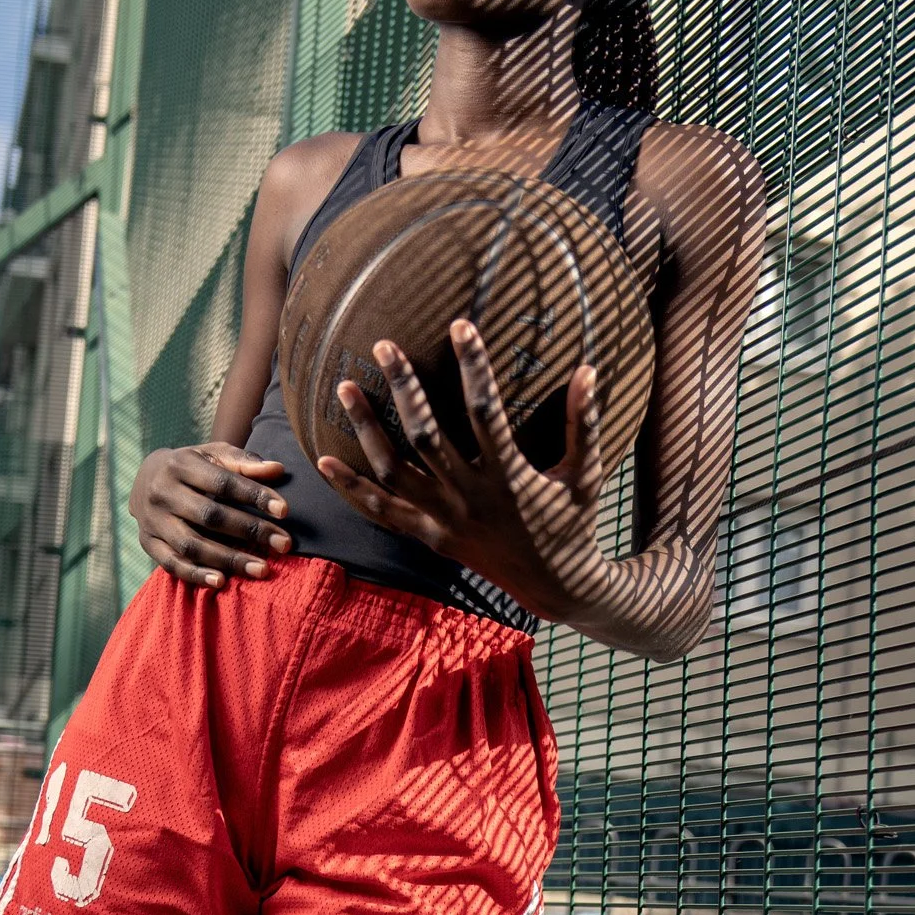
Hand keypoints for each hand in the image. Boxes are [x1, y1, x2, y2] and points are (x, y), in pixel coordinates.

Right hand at [130, 440, 292, 589]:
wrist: (144, 479)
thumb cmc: (191, 467)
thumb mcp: (212, 455)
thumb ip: (243, 463)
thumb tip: (277, 470)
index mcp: (180, 465)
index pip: (222, 482)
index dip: (254, 496)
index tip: (284, 511)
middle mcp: (162, 492)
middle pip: (210, 516)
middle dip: (250, 530)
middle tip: (284, 544)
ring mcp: (153, 520)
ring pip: (192, 545)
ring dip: (228, 559)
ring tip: (261, 569)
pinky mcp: (147, 543)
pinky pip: (171, 564)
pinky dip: (196, 575)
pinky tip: (222, 581)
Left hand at [320, 320, 611, 621]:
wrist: (556, 587)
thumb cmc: (575, 524)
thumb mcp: (589, 476)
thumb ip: (585, 424)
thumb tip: (590, 371)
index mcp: (510, 480)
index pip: (485, 412)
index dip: (475, 367)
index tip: (461, 326)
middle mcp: (470, 500)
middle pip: (425, 437)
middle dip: (403, 388)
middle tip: (384, 346)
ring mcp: (445, 521)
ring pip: (394, 472)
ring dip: (367, 430)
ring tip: (345, 387)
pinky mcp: (430, 537)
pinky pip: (382, 513)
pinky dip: (352, 489)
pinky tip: (324, 462)